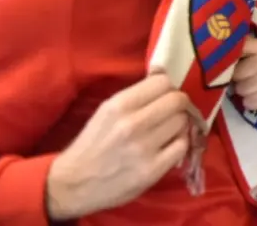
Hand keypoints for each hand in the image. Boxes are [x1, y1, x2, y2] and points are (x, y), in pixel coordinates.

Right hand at [45, 73, 192, 219]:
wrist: (73, 183)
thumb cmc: (92, 144)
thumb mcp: (106, 110)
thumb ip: (136, 94)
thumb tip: (163, 74)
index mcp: (119, 105)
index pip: (163, 82)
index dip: (168, 87)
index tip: (164, 96)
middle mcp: (133, 124)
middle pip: (177, 101)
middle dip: (178, 104)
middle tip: (171, 113)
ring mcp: (144, 148)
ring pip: (182, 122)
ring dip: (179, 125)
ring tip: (167, 131)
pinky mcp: (152, 170)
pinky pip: (182, 146)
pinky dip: (179, 144)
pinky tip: (167, 147)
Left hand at [232, 37, 256, 117]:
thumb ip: (249, 51)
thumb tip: (219, 55)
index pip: (239, 47)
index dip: (229, 56)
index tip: (226, 61)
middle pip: (236, 72)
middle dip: (239, 79)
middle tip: (251, 79)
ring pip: (240, 89)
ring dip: (245, 92)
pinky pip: (247, 102)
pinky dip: (252, 103)